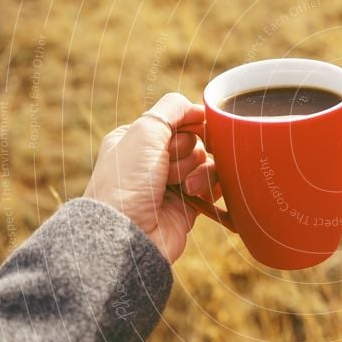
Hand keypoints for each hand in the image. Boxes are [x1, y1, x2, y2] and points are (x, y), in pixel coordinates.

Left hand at [84, 93, 220, 262]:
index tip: (185, 130)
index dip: (185, 124)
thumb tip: (197, 106)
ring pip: (205, 161)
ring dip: (197, 169)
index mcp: (137, 139)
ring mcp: (172, 183)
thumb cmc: (127, 181)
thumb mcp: (145, 131)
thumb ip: (172, 109)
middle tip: (166, 165)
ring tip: (182, 185)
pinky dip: (209, 185)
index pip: (175, 119)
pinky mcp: (189, 204)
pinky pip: (214, 184)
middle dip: (185, 151)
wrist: (128, 235)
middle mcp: (153, 160)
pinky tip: (194, 193)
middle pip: (193, 139)